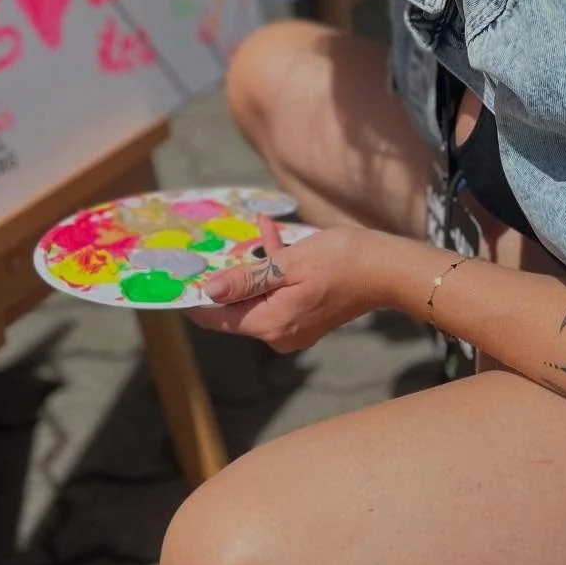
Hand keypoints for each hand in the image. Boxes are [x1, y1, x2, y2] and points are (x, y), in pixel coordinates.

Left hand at [187, 218, 386, 352]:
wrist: (385, 269)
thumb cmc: (339, 261)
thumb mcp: (288, 264)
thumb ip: (246, 279)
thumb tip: (208, 292)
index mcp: (271, 324)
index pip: (220, 318)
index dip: (198, 299)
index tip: (180, 278)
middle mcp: (279, 334)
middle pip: (239, 306)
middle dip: (232, 274)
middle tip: (220, 244)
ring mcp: (294, 327)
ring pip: (260, 294)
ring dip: (256, 264)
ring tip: (261, 230)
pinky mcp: (307, 315)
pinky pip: (279, 292)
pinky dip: (275, 268)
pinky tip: (273, 233)